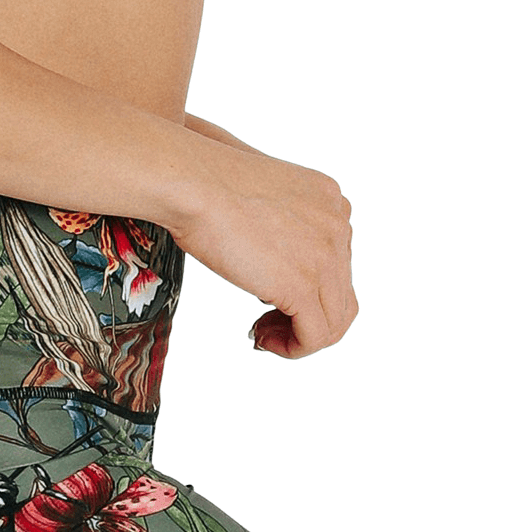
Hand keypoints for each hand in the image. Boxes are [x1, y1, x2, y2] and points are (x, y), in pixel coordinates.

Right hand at [170, 125, 357, 358]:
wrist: (191, 182)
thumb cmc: (204, 182)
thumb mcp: (259, 197)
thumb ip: (278, 224)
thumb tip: (271, 261)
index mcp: (329, 202)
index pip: (336, 264)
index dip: (306, 290)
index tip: (268, 299)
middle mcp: (337, 226)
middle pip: (340, 294)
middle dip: (303, 316)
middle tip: (266, 324)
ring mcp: (326, 257)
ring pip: (335, 321)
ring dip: (299, 337)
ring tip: (264, 335)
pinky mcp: (303, 286)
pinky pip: (315, 336)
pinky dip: (292, 349)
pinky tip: (262, 340)